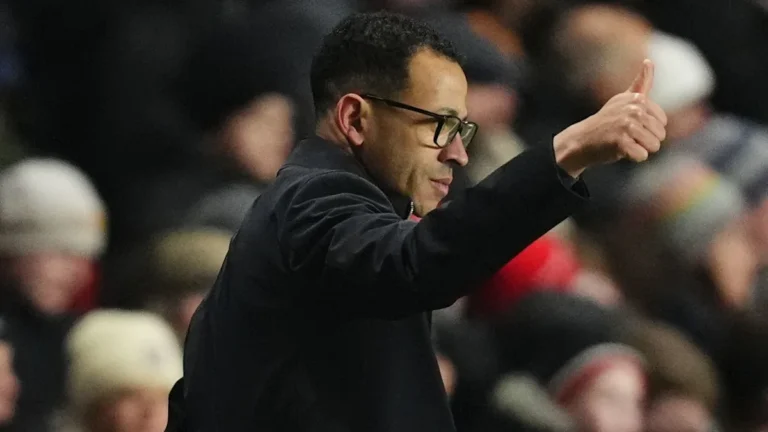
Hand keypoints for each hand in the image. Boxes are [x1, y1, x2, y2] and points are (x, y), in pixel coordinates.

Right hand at [554, 59, 667, 177]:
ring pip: (653, 146)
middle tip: (626, 136)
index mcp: (637, 99)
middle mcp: (633, 109)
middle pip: (660, 135)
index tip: (632, 126)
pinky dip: (633, 158)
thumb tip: (648, 61)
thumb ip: (641, 83)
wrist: (582, 139)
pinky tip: (619, 150)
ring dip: (640, 149)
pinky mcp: (621, 141)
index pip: (662, 122)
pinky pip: (642, 156)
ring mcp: (626, 125)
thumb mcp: (623, 99)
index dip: (649, 128)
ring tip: (624, 143)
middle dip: (646, 140)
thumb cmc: (607, 121)